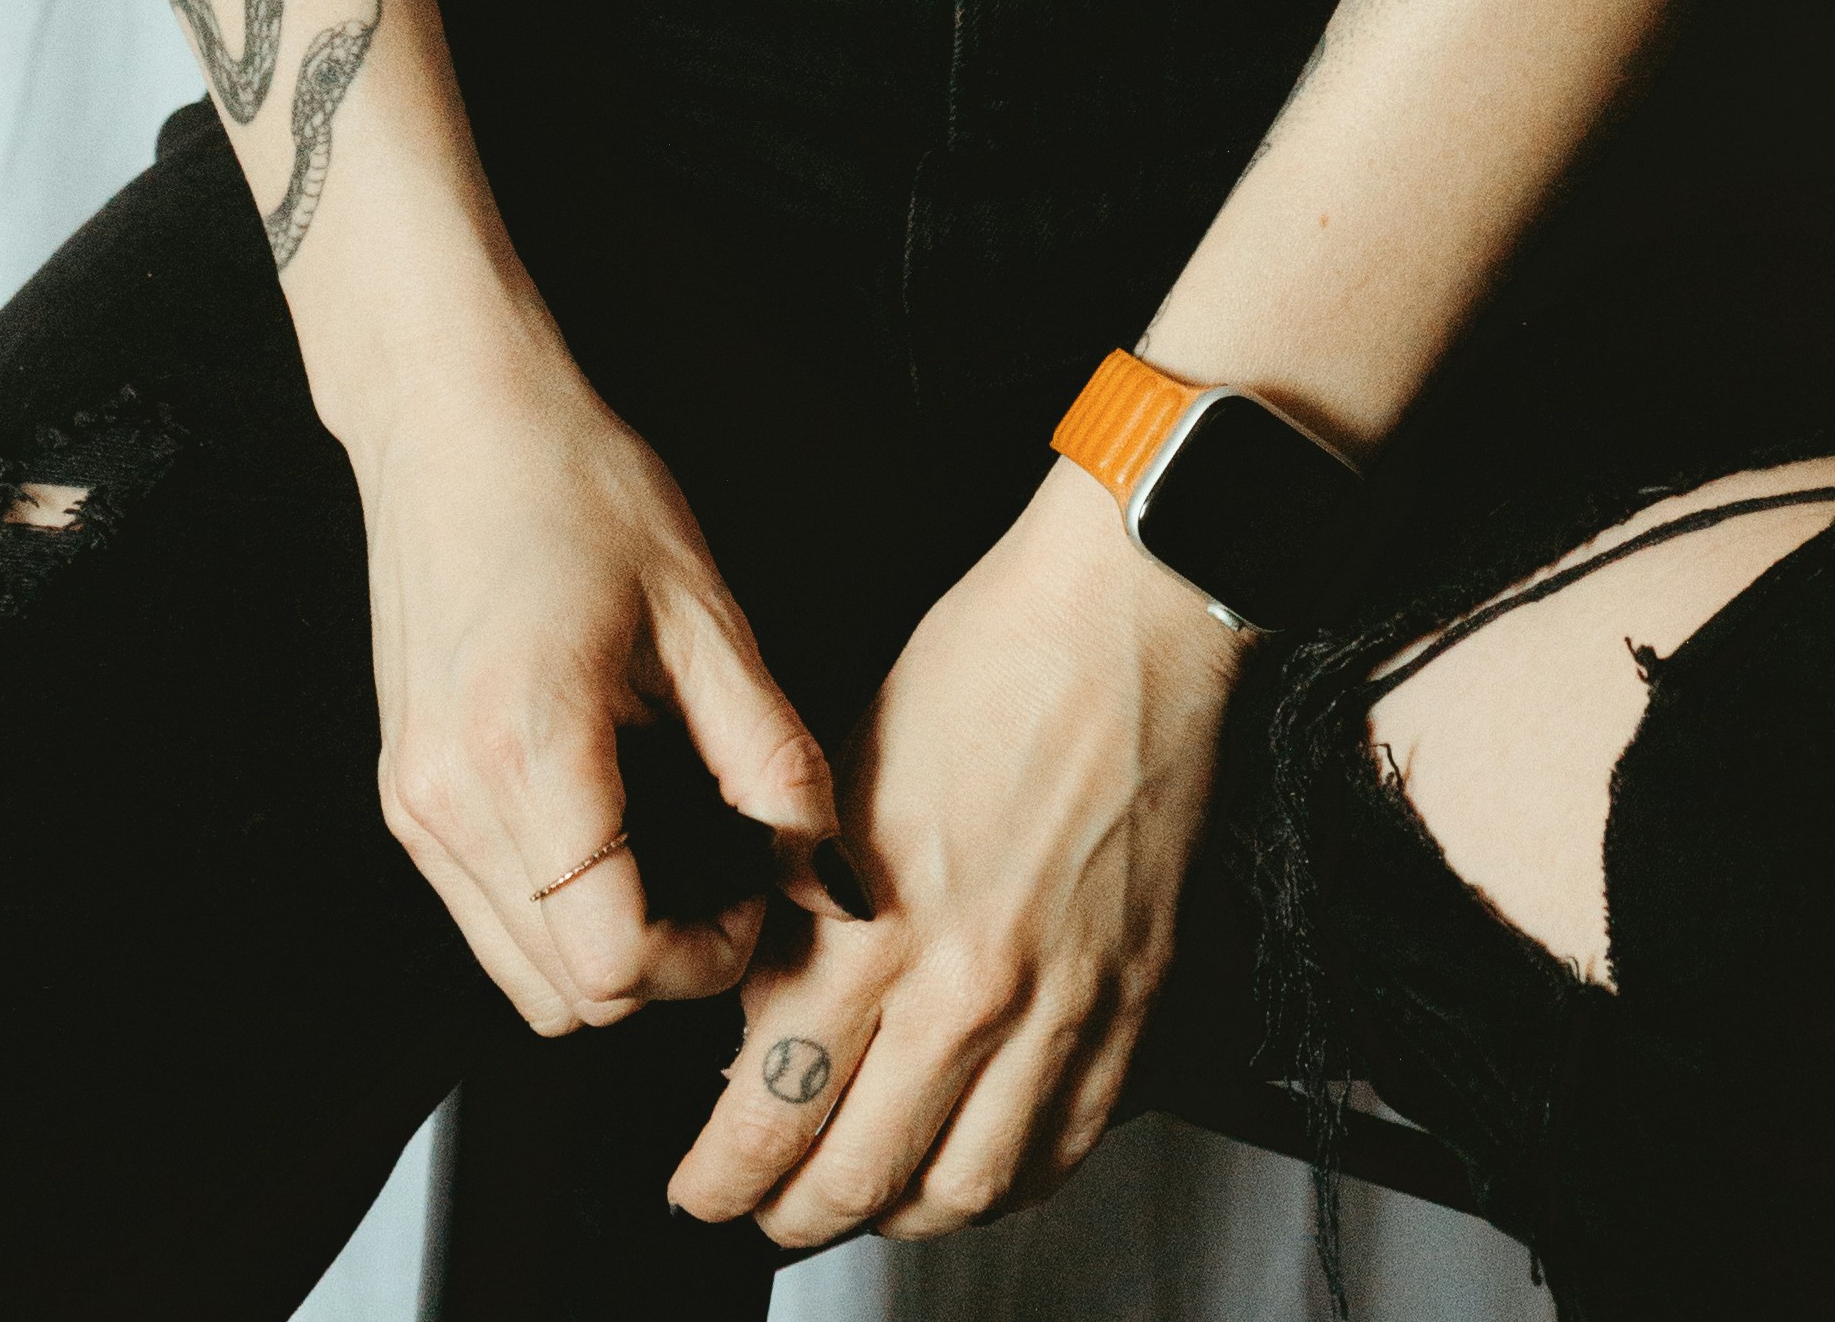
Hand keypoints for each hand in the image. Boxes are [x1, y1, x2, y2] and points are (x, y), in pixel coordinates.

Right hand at [345, 334, 840, 1034]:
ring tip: (672, 849)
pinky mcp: (407, 796)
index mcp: (528, 752)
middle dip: (666, 965)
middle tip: (727, 876)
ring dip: (607, 948)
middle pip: (567, 994)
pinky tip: (609, 825)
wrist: (450, 412)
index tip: (756, 891)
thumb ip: (772, 758)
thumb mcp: (702, 613)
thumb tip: (835, 875)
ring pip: (521, 974)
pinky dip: (557, 910)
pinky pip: (487, 915)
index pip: (616, 960)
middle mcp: (451, 802)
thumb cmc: (571, 482)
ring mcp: (416, 807)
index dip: (708, 957)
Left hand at [664, 458, 1244, 1250]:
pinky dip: (1010, 1182)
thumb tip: (766, 1018)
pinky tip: (974, 1162)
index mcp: (876, 924)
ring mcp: (1059, 1005)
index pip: (772, 1112)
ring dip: (898, 1214)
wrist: (1124, 619)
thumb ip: (801, 912)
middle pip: (858, 1179)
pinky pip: (1064, 1147)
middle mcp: (967, 988)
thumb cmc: (985, 665)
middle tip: (767, 1206)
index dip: (722, 1175)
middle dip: (792, 1212)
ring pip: (963, 1190)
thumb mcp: (840, 782)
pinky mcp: (1131, 1002)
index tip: (703, 1184)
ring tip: (866, 1196)